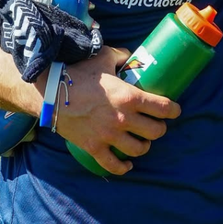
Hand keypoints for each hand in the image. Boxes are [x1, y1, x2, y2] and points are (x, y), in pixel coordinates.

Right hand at [49, 47, 179, 174]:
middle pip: (156, 131)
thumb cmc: (77, 73)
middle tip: (155, 125)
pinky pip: (113, 165)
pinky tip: (127, 164)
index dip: (174, 110)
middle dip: (159, 128)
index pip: (164, 108)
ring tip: (141, 141)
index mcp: (130, 97)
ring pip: (139, 149)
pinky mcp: (93, 147)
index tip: (174, 110)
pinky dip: (123, 167)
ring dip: (144, 146)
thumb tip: (132, 57)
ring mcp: (108, 135)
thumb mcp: (103, 58)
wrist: (48, 92)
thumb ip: (121, 56)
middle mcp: (123, 118)